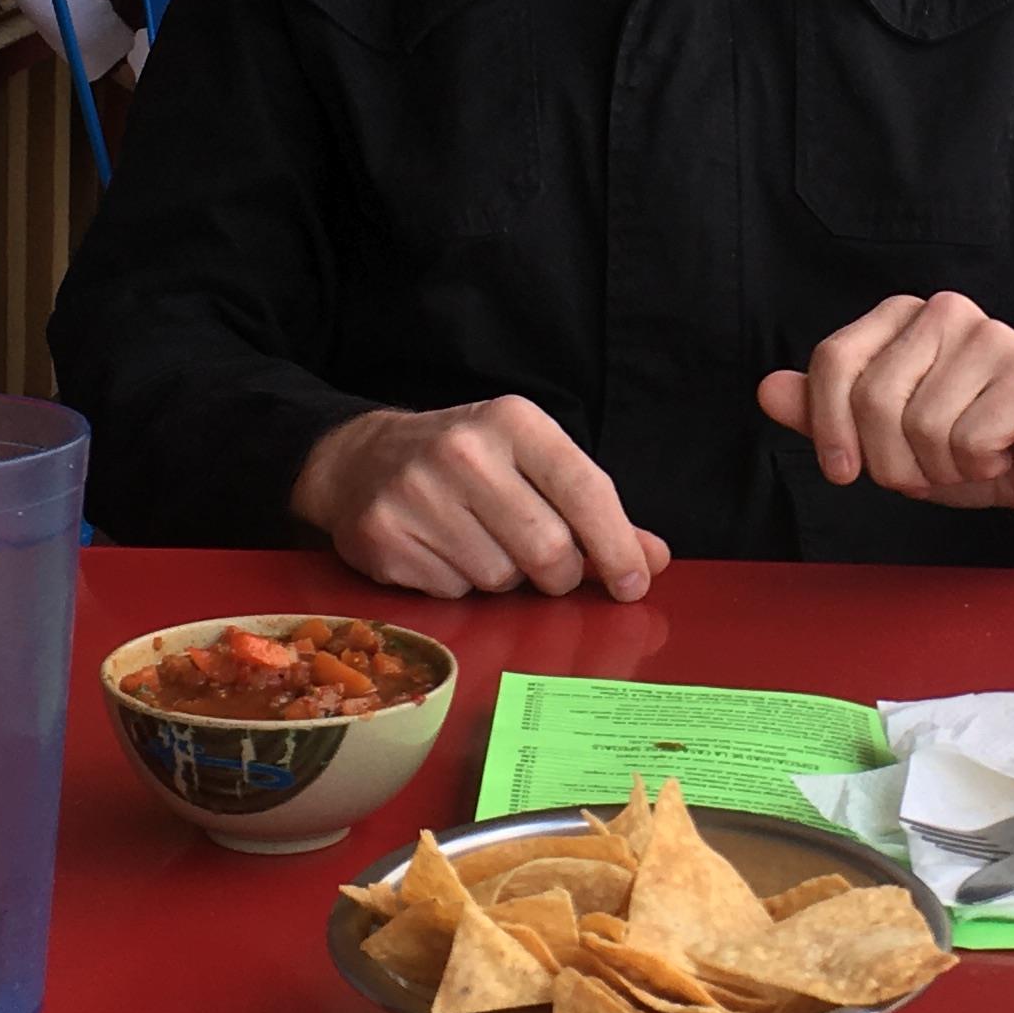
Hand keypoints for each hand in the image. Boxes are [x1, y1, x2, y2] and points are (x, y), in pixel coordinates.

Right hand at [290, 396, 670, 602]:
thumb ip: (595, 510)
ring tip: (481, 543)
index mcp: (514, 421)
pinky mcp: (385, 535)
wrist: (361, 460)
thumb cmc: (468, 465)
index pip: (585, 489)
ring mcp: (418, 493)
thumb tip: (652, 558)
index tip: (633, 582)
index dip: (616, 545)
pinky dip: (460, 585)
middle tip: (548, 567)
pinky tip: (444, 552)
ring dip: (505, 578)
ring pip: (501, 577)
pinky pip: (454, 591)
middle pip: (548, 549)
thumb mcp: (532, 464)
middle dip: (559, 574)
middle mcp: (464, 450)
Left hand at [757, 294, 1013, 516]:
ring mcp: (991, 337)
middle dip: (890, 460)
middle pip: (873, 400)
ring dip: (938, 468)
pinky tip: (1000, 452)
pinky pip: (967, 441)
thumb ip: (825, 413)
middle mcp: (944, 312)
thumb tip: (768, 389)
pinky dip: (977, 467)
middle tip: (923, 468)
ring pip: (921, 427)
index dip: (827, 425)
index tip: (842, 470)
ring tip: (967, 457)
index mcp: (903, 316)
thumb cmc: (968, 445)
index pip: (834, 359)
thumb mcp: (884, 438)